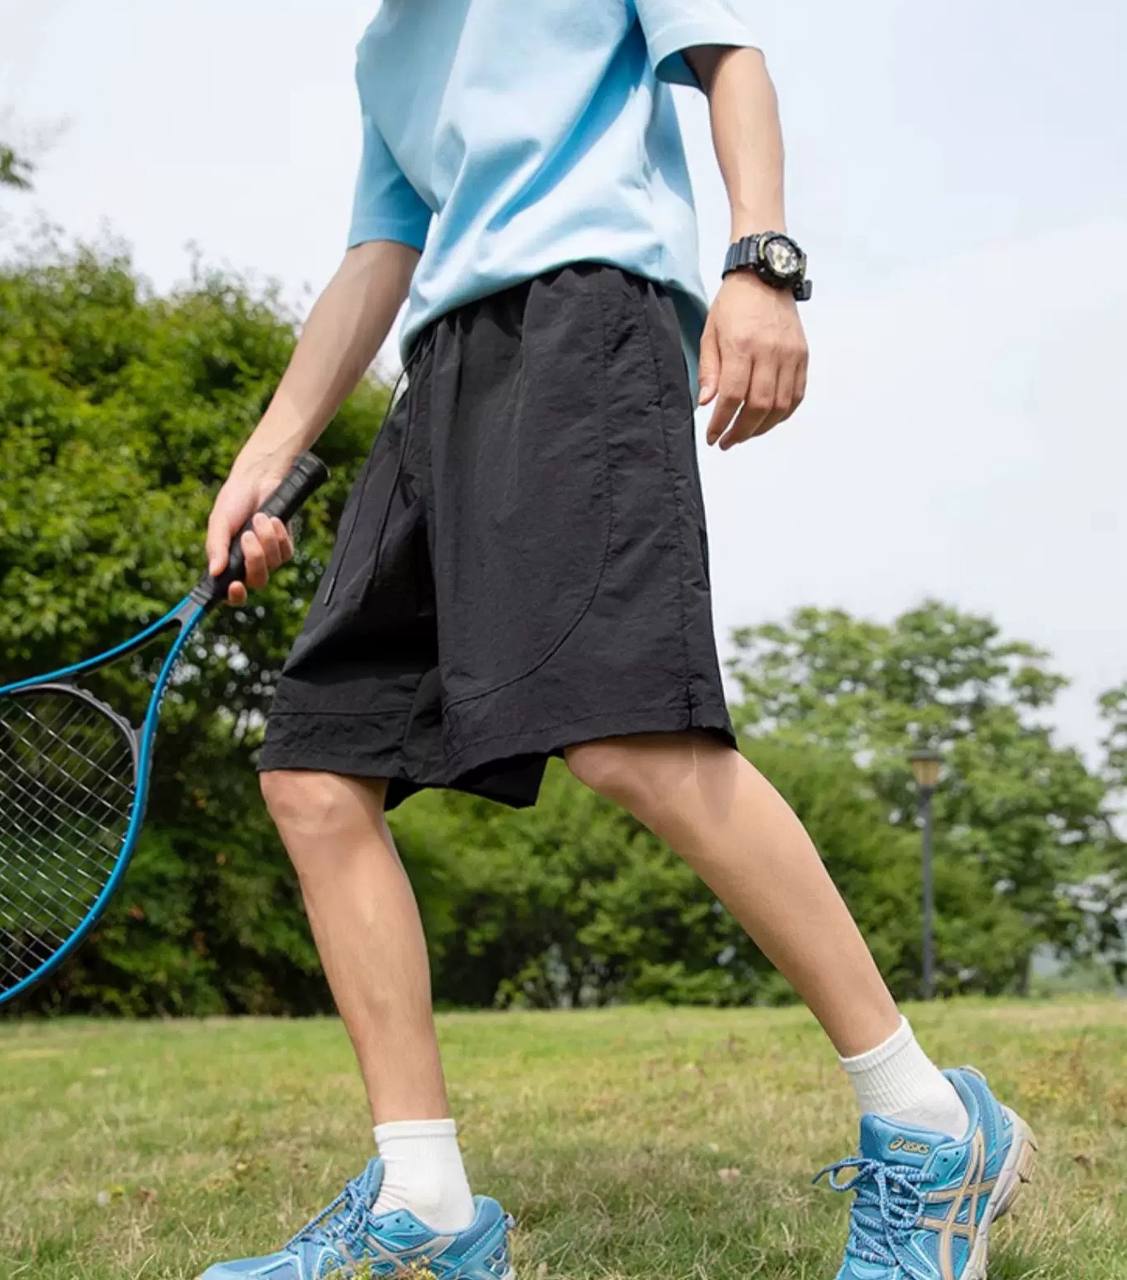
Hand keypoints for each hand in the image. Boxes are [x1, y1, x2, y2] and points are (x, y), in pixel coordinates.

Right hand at [205, 451, 295, 605]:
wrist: (257, 481)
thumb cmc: (233, 502)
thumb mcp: (219, 522)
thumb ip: (216, 547)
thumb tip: (214, 572)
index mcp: (228, 563)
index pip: (231, 593)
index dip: (234, 597)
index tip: (235, 586)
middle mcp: (248, 564)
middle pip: (257, 581)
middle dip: (254, 559)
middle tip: (247, 535)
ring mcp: (268, 557)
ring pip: (273, 565)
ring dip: (266, 540)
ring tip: (259, 518)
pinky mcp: (285, 547)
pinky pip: (286, 552)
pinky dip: (278, 534)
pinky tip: (273, 518)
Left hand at [698, 272, 808, 449]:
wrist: (764, 276)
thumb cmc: (733, 305)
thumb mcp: (710, 333)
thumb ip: (709, 370)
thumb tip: (707, 403)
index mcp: (741, 345)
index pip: (732, 396)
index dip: (721, 422)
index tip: (712, 437)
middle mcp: (769, 351)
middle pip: (758, 406)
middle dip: (741, 431)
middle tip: (727, 441)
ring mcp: (790, 355)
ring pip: (780, 406)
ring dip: (761, 427)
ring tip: (744, 434)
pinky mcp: (802, 356)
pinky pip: (797, 395)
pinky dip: (782, 414)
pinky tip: (767, 420)